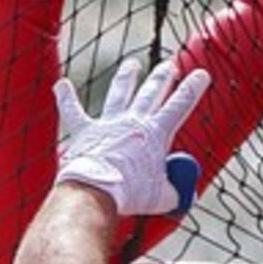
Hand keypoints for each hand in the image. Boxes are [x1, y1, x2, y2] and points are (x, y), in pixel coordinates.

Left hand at [53, 59, 208, 217]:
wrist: (97, 192)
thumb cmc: (132, 195)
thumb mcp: (164, 198)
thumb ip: (175, 192)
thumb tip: (183, 194)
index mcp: (155, 134)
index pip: (180, 105)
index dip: (192, 88)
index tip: (201, 74)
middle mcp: (133, 122)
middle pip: (151, 92)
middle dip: (162, 77)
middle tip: (169, 65)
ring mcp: (108, 124)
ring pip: (119, 92)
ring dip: (127, 77)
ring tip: (132, 65)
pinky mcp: (85, 132)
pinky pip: (73, 111)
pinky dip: (66, 98)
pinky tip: (61, 85)